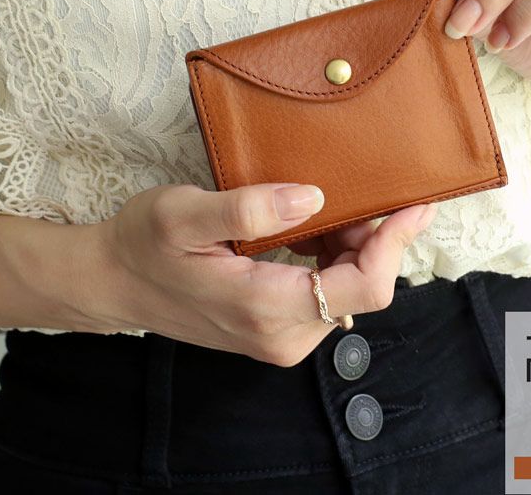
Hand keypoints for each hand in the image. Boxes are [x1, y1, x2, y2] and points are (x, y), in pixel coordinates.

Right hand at [93, 182, 436, 365]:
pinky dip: (333, 258)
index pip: (363, 287)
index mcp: (268, 309)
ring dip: (355, 247)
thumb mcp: (183, 215)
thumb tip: (313, 200)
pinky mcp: (275, 329)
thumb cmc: (143, 244)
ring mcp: (280, 337)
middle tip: (373, 192)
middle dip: (377, 240)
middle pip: (363, 289)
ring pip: (347, 291)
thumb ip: (249, 211)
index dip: (396, 244)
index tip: (416, 205)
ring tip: (341, 206)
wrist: (115, 281)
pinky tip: (319, 228)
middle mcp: (284, 335)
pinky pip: (326, 294)